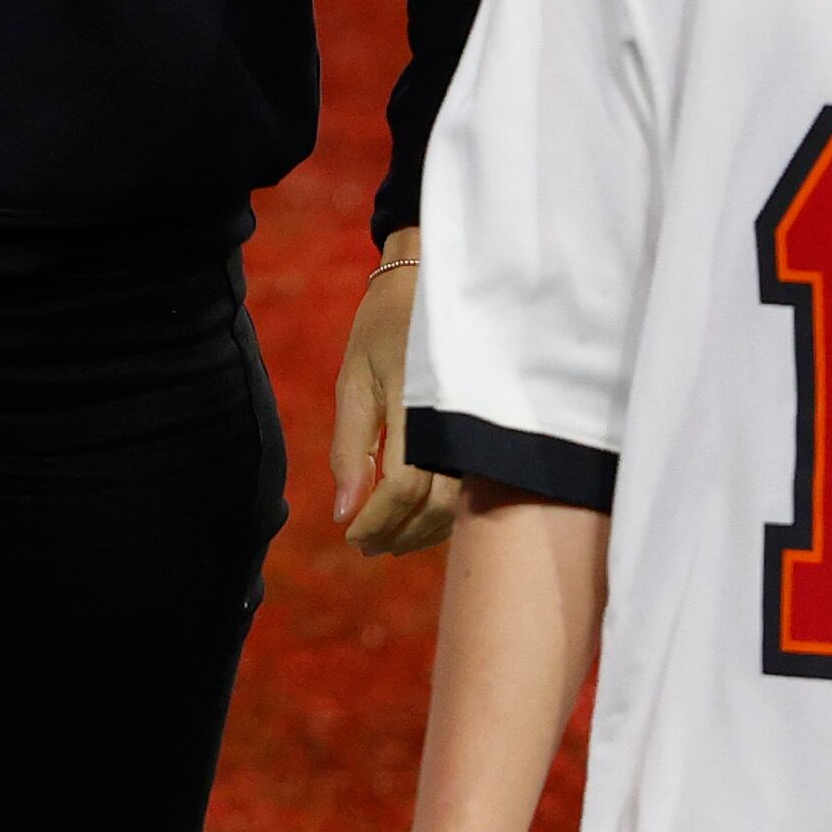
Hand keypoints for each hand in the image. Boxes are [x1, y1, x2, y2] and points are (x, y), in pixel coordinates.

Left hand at [333, 231, 462, 556]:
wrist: (434, 285)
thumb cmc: (383, 330)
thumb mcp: (354, 380)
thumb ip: (349, 448)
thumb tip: (342, 513)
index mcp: (417, 400)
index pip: (405, 485)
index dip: (377, 521)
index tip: (351, 536)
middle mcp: (456, 417)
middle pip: (437, 506)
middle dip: (400, 535)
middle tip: (366, 546)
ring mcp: (479, 424)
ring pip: (460, 504)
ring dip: (422, 531)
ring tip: (387, 538)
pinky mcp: (489, 429)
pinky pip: (472, 488)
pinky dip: (444, 513)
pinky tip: (417, 516)